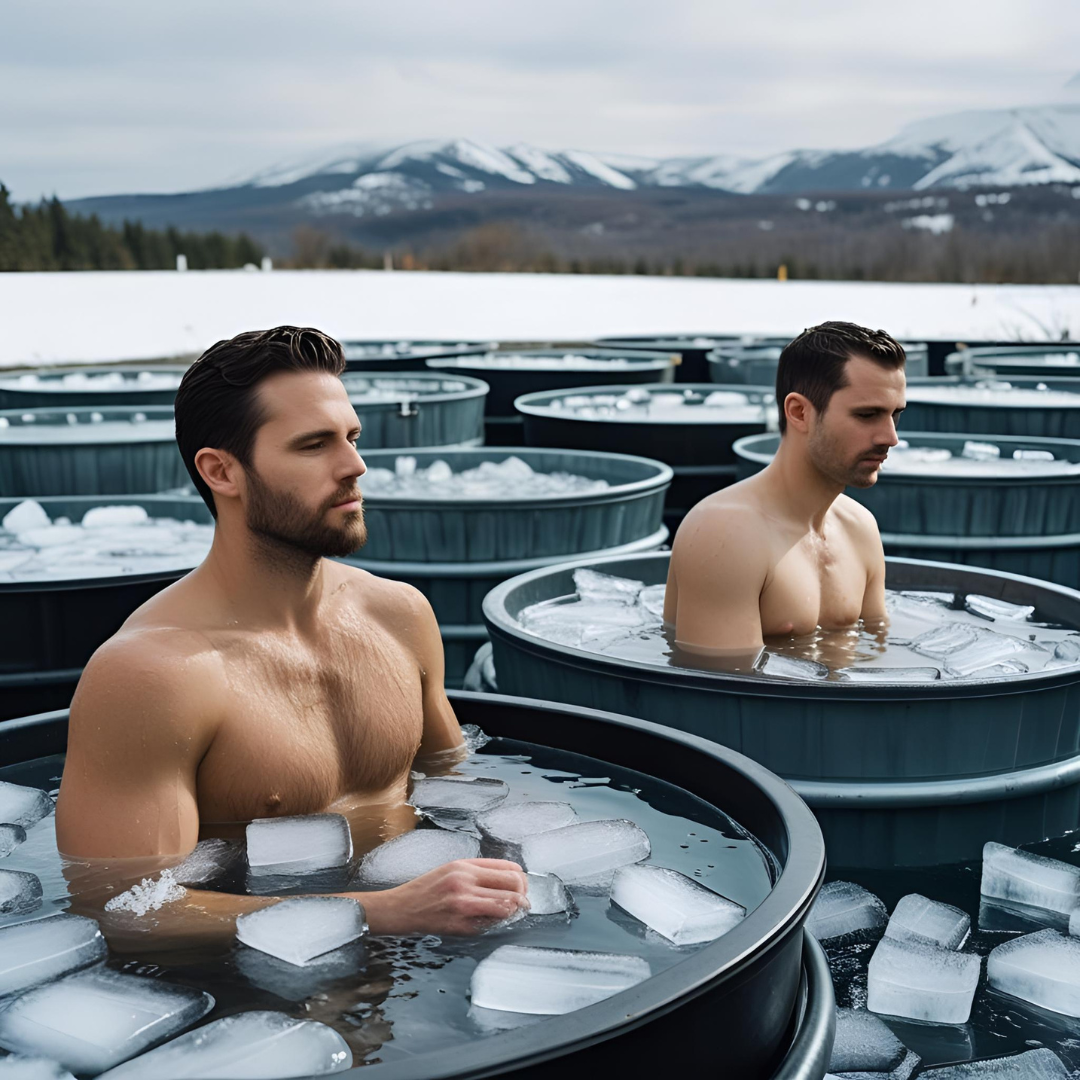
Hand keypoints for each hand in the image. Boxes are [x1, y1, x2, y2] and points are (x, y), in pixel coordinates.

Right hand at [358, 859, 528, 936]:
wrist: (401, 908)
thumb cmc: (426, 888)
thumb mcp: (452, 868)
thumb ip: (480, 870)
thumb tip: (511, 876)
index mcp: (465, 866)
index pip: (509, 868)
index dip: (521, 879)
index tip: (521, 886)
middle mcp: (465, 883)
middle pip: (513, 886)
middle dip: (523, 895)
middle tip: (523, 902)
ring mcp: (464, 905)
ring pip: (507, 906)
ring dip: (516, 910)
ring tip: (514, 912)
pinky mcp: (461, 926)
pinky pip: (492, 924)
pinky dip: (498, 922)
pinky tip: (494, 921)